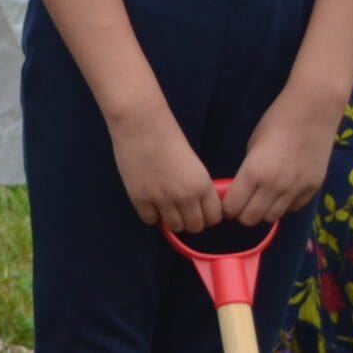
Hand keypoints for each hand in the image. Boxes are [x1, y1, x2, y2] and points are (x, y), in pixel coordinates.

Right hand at [108, 111, 221, 231]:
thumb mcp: (193, 164)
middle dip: (191, 220)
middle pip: (195, 226)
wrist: (141, 124)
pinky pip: (150, 220)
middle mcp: (185, 196)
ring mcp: (161, 199)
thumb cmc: (167, 136)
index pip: (213, 217)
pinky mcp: (140, 199)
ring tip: (166, 207)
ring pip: (174, 227)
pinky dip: (152, 215)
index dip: (208, 216)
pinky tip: (151, 203)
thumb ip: (197, 186)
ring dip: (172, 220)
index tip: (201, 211)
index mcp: (202, 185)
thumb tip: (196, 205)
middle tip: (183, 210)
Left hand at [222, 91, 341, 227]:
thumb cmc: (275, 123)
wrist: (312, 114)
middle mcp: (275, 186)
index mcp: (254, 173)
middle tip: (242, 204)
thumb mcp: (252, 147)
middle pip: (251, 219)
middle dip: (242, 215)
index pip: (233, 207)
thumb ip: (247, 173)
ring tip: (261, 199)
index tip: (226, 204)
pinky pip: (292, 208)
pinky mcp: (312, 189)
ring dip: (263, 212)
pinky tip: (281, 193)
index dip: (227, 209)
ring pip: (273, 217)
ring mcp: (296, 190)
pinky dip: (284, 206)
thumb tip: (240, 191)